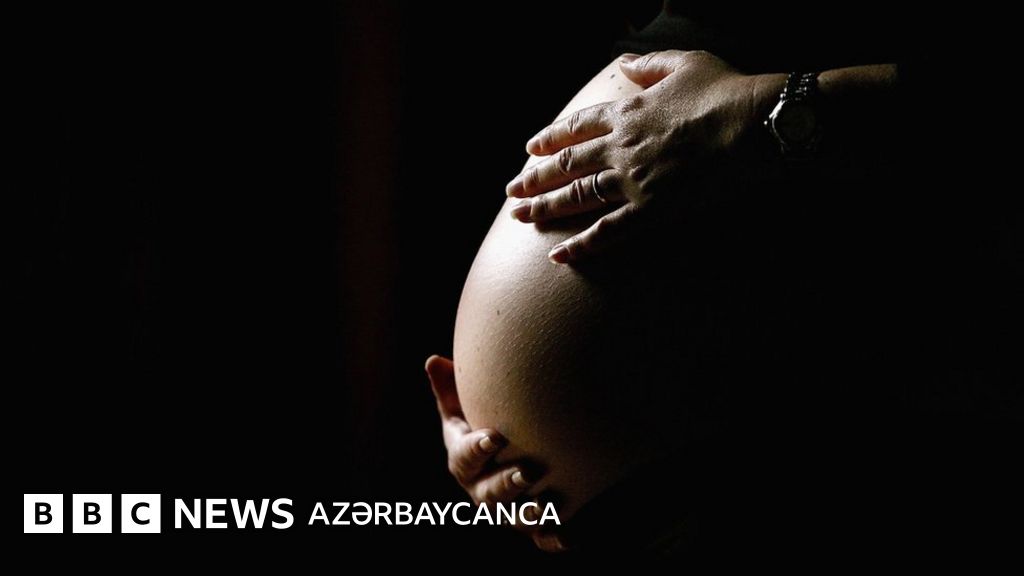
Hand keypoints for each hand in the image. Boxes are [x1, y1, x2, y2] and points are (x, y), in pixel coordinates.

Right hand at [425, 355, 566, 551]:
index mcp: (465, 463)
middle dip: (507, 484)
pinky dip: (554, 538)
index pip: (465, 459)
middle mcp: (483, 491)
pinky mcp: (533, 526)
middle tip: (528, 472)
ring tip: (548, 505)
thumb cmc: (484, 427)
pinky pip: (542, 538)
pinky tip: (568, 537)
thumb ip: (449, 389)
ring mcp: (508, 510)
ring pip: (515, 518)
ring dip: (529, 513)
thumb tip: (433, 360)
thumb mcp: (463, 409)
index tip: (495, 437)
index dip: (477, 450)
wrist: (510, 458)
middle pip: (490, 494)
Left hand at [507, 50, 778, 263]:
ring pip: (577, 197)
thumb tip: (625, 60)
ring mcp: (633, 180)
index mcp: (627, 111)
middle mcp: (621, 146)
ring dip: (545, 208)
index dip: (550, 139)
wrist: (756, 126)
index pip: (576, 126)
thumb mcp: (686, 63)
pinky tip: (560, 255)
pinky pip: (608, 232)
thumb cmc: (727, 91)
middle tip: (511, 192)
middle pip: (567, 165)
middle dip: (535, 179)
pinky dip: (582, 246)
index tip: (531, 150)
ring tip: (520, 218)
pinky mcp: (652, 211)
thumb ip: (650, 64)